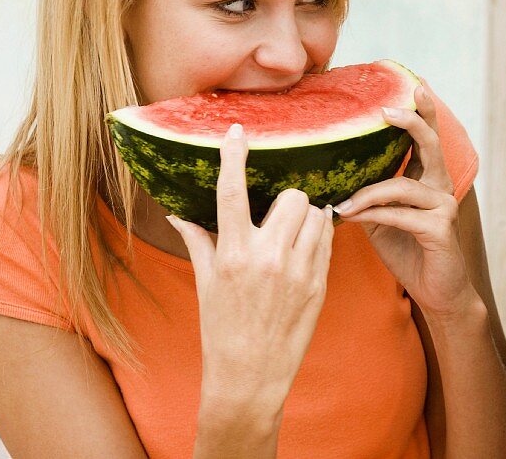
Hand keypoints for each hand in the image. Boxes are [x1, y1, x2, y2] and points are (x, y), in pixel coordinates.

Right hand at [167, 123, 334, 418]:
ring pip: (317, 214)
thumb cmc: (222, 327)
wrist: (250, 374)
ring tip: (295, 234)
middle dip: (288, 200)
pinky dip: (320, 237)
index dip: (233, 157)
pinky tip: (307, 251)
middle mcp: (266, 257)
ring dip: (308, 217)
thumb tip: (177, 211)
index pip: (231, 193)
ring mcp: (298, 270)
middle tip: (280, 215)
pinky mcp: (320, 282)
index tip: (237, 131)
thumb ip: (198, 241)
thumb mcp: (205, 283)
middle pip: (293, 196)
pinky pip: (328, 239)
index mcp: (232, 254)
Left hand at [334, 86, 474, 319]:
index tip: (413, 83)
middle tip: (386, 110)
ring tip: (341, 203)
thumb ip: (368, 196)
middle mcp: (440, 187)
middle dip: (411, 122)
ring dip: (367, 193)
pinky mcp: (440, 229)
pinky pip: (400, 214)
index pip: (427, 138)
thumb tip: (332, 180)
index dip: (423, 110)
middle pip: (431, 144)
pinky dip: (373, 214)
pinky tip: (351, 217)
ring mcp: (443, 207)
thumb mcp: (382, 219)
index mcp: (427, 179)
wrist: (435, 291)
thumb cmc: (408, 252)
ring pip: (402, 186)